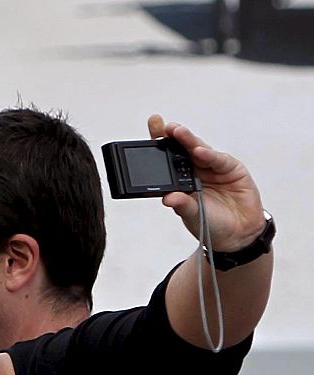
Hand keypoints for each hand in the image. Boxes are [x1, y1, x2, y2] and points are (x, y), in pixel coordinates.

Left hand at [146, 116, 264, 250]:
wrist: (237, 235)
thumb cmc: (210, 224)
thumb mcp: (191, 215)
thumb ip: (182, 205)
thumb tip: (168, 199)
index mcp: (181, 181)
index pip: (168, 160)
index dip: (160, 145)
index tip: (150, 131)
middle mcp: (196, 171)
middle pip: (183, 150)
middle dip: (173, 136)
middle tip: (163, 126)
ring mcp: (214, 168)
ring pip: (199, 151)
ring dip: (189, 141)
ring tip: (177, 132)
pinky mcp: (232, 169)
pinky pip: (219, 160)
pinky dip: (210, 156)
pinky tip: (200, 152)